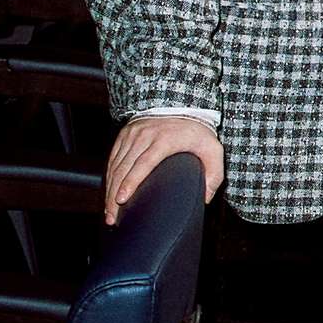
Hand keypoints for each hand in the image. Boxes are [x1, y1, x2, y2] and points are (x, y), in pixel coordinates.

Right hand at [103, 116, 223, 224]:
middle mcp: (144, 136)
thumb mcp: (213, 149)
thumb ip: (214, 174)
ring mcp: (132, 134)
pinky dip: (109, 178)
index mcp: (164, 140)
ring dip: (109, 190)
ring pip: (115, 165)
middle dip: (114, 195)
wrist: (182, 104)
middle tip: (112, 217)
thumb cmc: (198, 132)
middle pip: (124, 168)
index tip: (121, 199)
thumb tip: (205, 198)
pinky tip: (108, 194)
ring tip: (109, 212)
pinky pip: (113, 159)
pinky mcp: (125, 135)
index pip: (143, 163)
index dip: (131, 182)